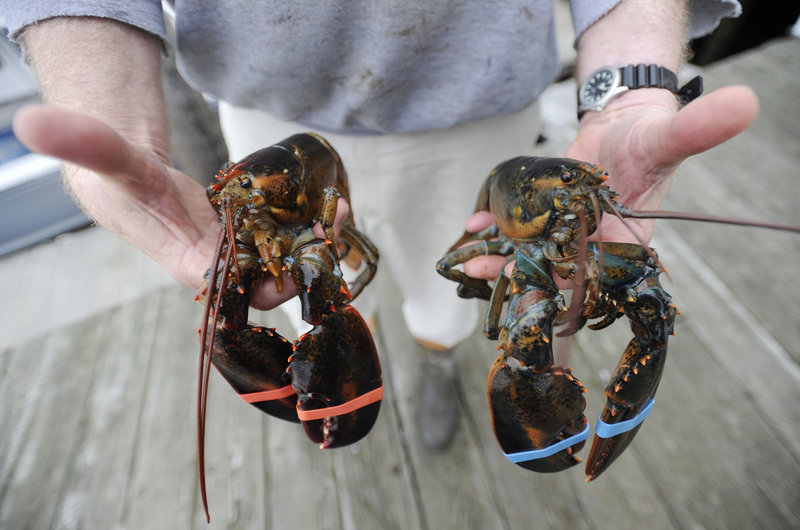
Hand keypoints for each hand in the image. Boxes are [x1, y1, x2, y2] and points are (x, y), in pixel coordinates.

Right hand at [13, 104, 349, 308]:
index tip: (299, 266)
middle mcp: (216, 266)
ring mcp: (234, 252)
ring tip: (341, 213)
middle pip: (267, 277)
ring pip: (280, 260)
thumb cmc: (118, 177)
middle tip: (333, 229)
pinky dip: (303, 228)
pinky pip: (280, 240)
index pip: (232, 287)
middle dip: (303, 261)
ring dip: (311, 244)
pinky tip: (326, 208)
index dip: (266, 282)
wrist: (125, 178)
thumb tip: (33, 123)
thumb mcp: (109, 159)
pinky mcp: (245, 237)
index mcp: (188, 263)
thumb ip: (86, 144)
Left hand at [461, 85, 759, 280]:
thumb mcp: (668, 135)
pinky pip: (516, 232)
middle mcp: (589, 246)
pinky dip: (494, 230)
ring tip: (468, 256)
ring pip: (527, 256)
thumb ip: (698, 128)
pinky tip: (474, 223)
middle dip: (519, 276)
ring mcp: (562, 234)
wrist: (624, 126)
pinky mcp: (543, 219)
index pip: (596, 276)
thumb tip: (743, 105)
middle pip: (552, 271)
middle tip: (487, 271)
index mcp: (623, 243)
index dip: (569, 287)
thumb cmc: (649, 138)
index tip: (541, 290)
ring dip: (498, 258)